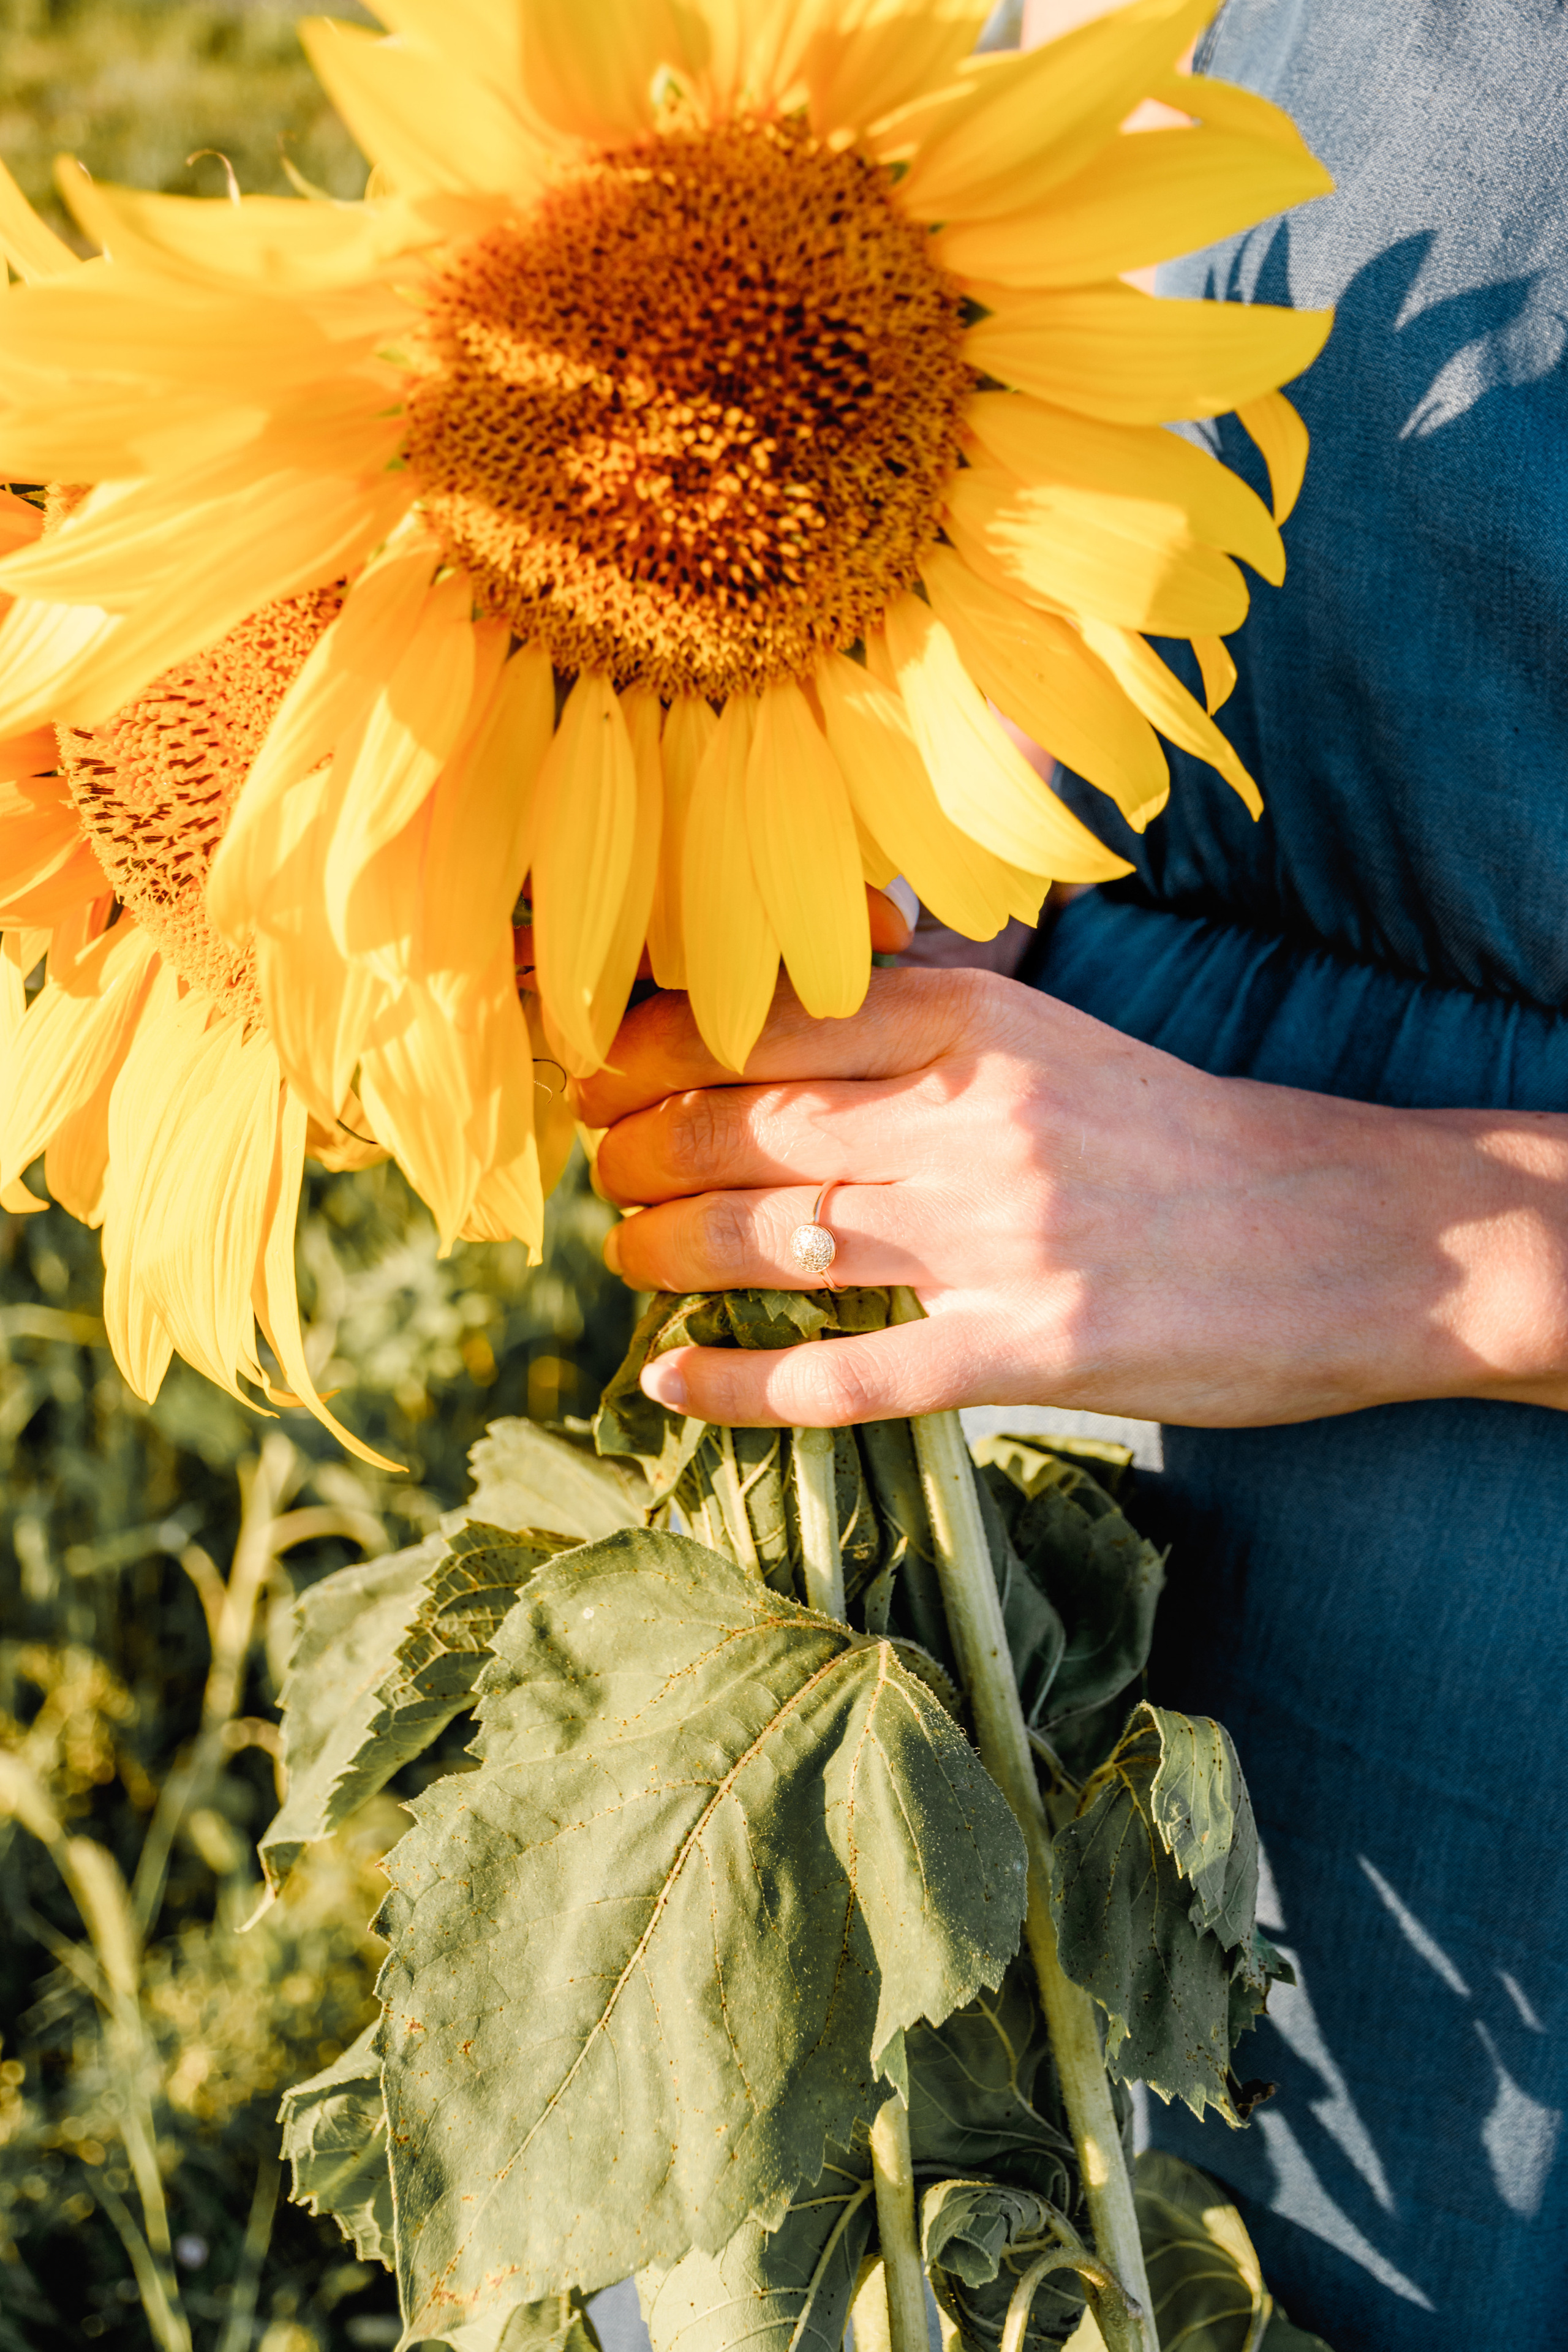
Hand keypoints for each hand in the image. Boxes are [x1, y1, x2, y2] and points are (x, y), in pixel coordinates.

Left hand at [577, 968, 1567, 1427]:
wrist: (1342, 1232)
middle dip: (643, 1151)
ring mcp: (997, 1239)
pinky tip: (669, 1382)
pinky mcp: (1026, 1350)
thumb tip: (779, 1015)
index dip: (653, 1048)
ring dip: (669, 1251)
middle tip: (603, 1170)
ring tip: (626, 1258)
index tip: (597, 1072)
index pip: (768, 1019)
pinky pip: (847, 1373)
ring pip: (773, 1238)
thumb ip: (922, 1022)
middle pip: (750, 1128)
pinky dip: (741, 1382)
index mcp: (982, 1021)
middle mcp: (974, 1118)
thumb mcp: (1053, 1037)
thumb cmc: (1177, 1136)